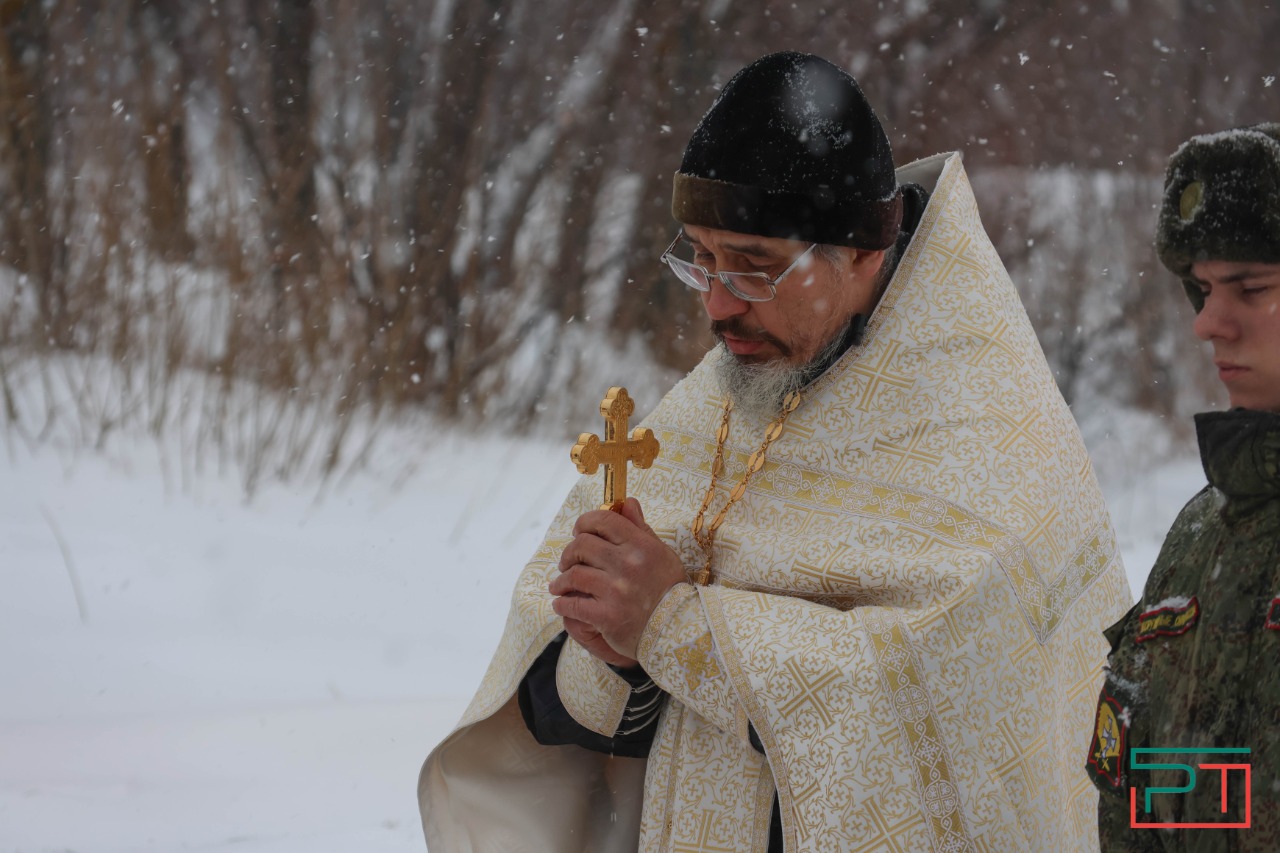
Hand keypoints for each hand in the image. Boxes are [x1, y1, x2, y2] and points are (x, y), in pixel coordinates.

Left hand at [550, 498, 686, 661]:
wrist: (677, 629)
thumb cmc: (669, 590)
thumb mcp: (661, 553)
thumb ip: (640, 528)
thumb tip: (627, 502)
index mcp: (641, 546)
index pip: (603, 521)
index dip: (585, 523)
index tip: (578, 532)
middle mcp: (627, 564)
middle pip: (582, 546)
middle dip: (569, 553)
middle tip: (567, 562)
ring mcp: (616, 590)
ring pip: (573, 574)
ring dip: (561, 580)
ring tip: (559, 586)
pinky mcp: (607, 616)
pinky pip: (573, 604)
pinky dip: (562, 603)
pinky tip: (561, 604)